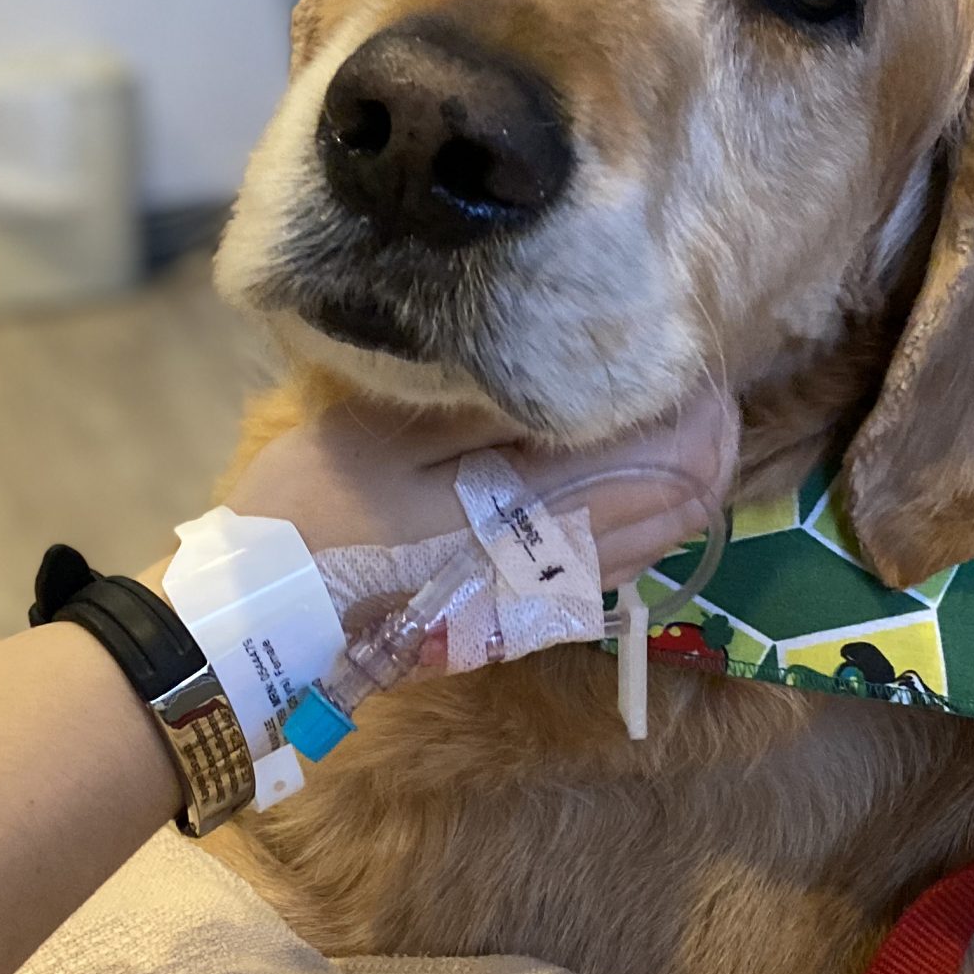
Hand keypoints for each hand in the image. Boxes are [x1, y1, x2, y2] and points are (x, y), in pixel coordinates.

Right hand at [223, 386, 738, 587]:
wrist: (265, 622)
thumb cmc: (314, 509)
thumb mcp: (391, 432)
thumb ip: (494, 408)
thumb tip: (588, 374)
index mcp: (534, 509)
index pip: (667, 457)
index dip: (696, 402)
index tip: (687, 352)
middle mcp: (561, 563)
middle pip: (683, 501)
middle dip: (707, 436)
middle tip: (692, 379)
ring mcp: (549, 598)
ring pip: (661, 539)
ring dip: (684, 479)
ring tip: (670, 419)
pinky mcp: (529, 617)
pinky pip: (620, 569)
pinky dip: (647, 520)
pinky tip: (625, 480)